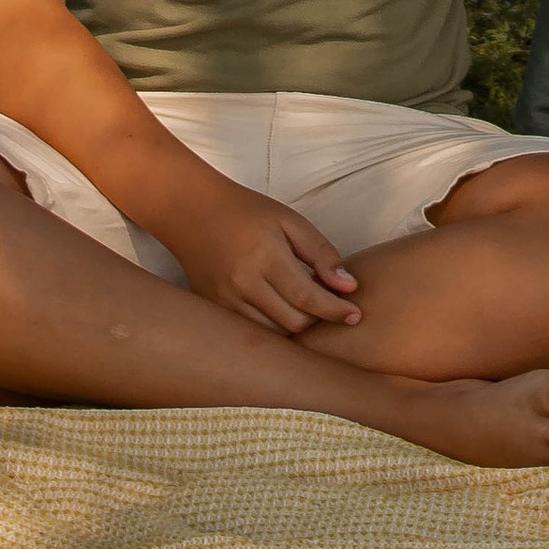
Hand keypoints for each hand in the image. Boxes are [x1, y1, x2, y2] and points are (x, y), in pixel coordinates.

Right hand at [174, 183, 362, 335]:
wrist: (192, 212)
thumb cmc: (247, 212)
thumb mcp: (290, 222)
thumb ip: (321, 254)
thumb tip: (349, 286)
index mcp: (265, 258)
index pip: (308, 298)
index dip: (336, 311)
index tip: (356, 315)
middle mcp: (242, 286)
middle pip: (294, 323)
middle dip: (319, 318)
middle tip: (329, 301)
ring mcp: (225, 303)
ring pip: (274, 335)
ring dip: (296, 326)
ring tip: (304, 304)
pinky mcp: (215, 312)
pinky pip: (253, 333)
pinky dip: (273, 328)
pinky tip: (282, 310)